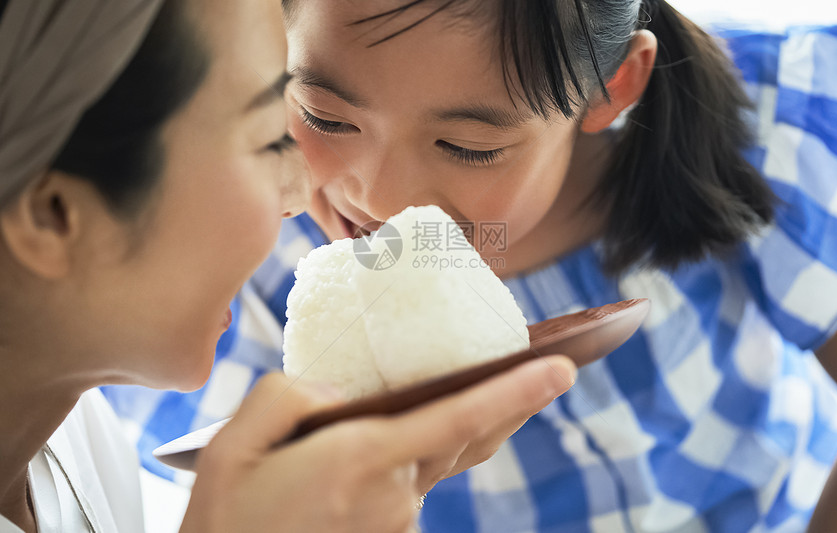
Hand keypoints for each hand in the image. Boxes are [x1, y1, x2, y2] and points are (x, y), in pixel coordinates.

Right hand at [180, 355, 574, 532]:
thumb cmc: (226, 518)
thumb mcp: (233, 444)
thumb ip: (289, 395)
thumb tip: (341, 392)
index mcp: (361, 460)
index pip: (457, 418)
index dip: (515, 391)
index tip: (560, 368)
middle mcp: (392, 493)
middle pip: (463, 437)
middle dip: (508, 401)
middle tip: (549, 368)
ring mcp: (395, 519)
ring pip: (439, 459)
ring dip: (456, 427)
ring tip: (479, 390)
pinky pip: (417, 482)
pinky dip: (422, 454)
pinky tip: (396, 441)